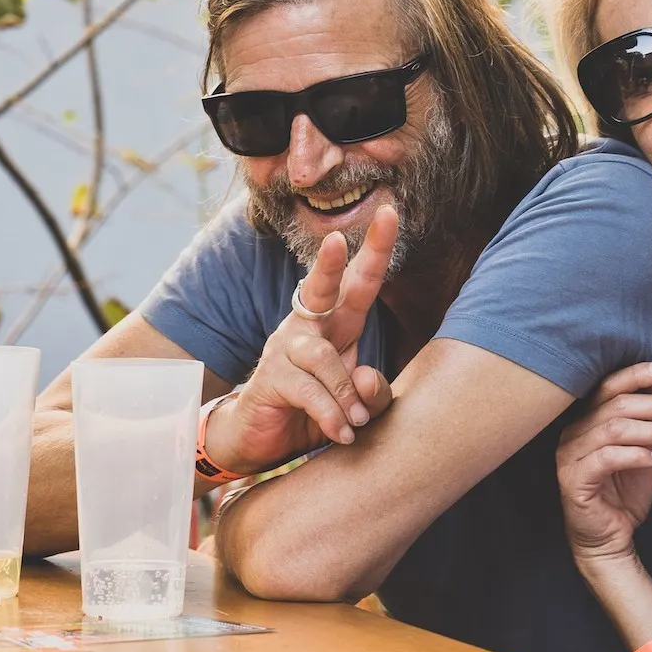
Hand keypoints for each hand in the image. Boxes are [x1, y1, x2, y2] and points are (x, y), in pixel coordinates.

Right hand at [204, 205, 399, 476]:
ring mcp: (284, 350)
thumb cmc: (313, 412)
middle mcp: (307, 327)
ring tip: (357, 423)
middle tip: (338, 238)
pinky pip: (307, 390)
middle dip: (332, 262)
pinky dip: (330, 414)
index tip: (391, 212)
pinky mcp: (269, 378)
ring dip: (345, 392)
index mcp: (334, 324)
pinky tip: (342, 432)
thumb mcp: (355, 406)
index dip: (375, 249)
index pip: (358, 283)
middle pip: (321, 288)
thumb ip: (371, 394)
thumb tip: (365, 377)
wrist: (260, 440)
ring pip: (323, 357)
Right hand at [556, 361, 651, 568]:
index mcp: (586, 420)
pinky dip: (637, 454)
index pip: (608, 386)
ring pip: (614, 428)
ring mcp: (570, 456)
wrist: (608, 538)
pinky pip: (607, 458)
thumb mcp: (643, 449)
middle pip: (616, 404)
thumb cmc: (624, 492)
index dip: (636, 374)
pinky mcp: (574, 479)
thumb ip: (647, 419)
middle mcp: (573, 433)